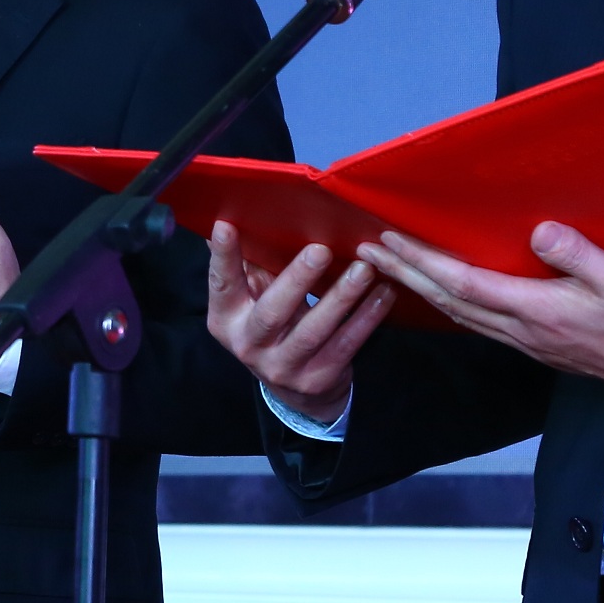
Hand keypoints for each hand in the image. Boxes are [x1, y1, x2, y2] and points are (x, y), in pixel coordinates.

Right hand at [205, 227, 392, 428]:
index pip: (221, 283)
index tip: (227, 225)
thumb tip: (238, 211)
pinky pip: (345, 345)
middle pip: (271, 312)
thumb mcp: (253, 300)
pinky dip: (366, 318)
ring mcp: (283, 366)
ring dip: (341, 297)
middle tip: (320, 250)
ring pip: (313, 331)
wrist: (294, 390)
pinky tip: (382, 294)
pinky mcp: (317, 379)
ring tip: (364, 269)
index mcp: (227, 319)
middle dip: (297, 280)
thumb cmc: (273, 325)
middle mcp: (249, 345)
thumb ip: (249, 265)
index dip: (223, 256)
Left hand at [360, 223, 603, 404]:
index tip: (389, 241)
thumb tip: (538, 232)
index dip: (422, 262)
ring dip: (424, 290)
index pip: (463, 284)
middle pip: (450, 302)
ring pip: (462, 316)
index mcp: (538, 312)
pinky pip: (482, 324)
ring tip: (395, 269)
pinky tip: (449, 295)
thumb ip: (579, 255)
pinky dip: (453, 305)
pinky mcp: (543, 346)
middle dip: (406, 275)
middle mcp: (524, 332)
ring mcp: (531, 343)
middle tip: (368, 252)